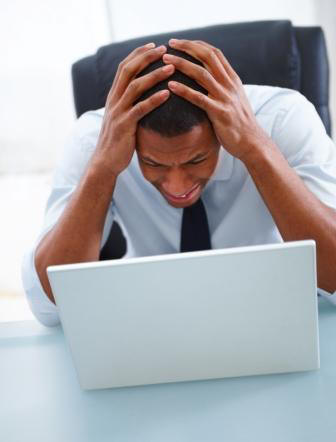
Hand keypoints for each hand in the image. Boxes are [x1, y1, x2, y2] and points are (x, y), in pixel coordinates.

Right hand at [93, 43, 174, 176]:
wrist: (105, 162)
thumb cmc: (118, 141)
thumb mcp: (122, 118)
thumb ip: (130, 105)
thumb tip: (145, 97)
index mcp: (113, 96)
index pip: (125, 67)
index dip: (139, 54)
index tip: (155, 46)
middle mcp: (114, 100)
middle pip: (128, 70)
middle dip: (146, 57)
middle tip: (164, 49)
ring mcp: (118, 112)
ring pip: (135, 87)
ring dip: (154, 75)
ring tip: (171, 68)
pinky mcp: (124, 126)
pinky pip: (140, 109)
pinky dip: (154, 100)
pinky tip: (167, 94)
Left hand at [163, 39, 268, 161]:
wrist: (251, 142)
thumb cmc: (239, 124)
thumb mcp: (234, 100)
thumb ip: (223, 88)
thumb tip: (208, 81)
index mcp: (232, 79)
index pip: (214, 53)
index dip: (196, 45)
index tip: (180, 42)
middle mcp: (229, 84)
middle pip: (207, 57)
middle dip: (187, 47)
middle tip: (169, 44)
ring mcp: (225, 98)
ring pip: (201, 74)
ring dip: (182, 64)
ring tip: (165, 61)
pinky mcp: (219, 112)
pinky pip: (199, 98)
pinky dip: (184, 90)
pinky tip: (171, 86)